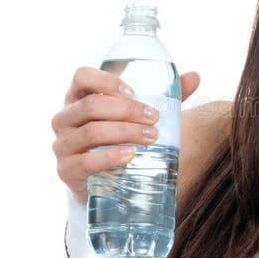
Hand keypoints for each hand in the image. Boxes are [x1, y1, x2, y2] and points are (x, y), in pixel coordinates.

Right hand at [51, 66, 200, 204]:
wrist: (106, 181)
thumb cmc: (121, 138)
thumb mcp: (139, 115)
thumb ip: (167, 96)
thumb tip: (195, 76)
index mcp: (78, 97)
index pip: (82, 76)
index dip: (107, 80)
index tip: (134, 91)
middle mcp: (65, 118)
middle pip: (91, 105)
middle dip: (127, 110)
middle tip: (155, 118)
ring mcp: (63, 145)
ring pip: (91, 132)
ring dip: (125, 132)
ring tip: (152, 137)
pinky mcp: (67, 170)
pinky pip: (87, 161)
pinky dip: (111, 156)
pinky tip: (132, 155)